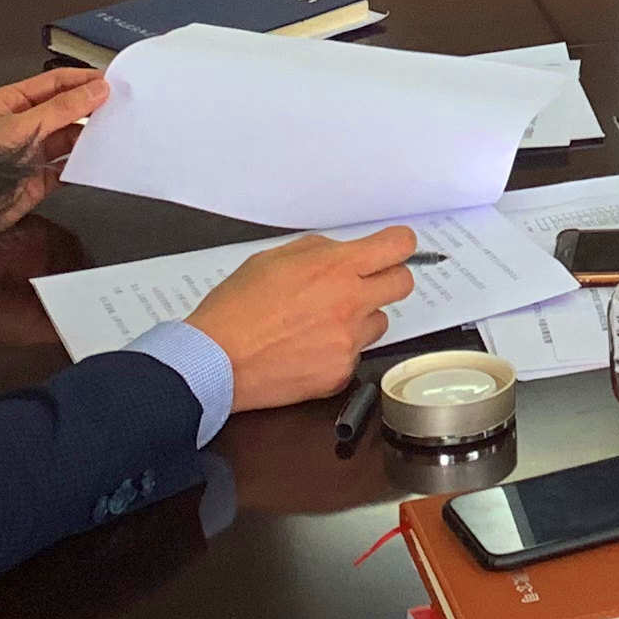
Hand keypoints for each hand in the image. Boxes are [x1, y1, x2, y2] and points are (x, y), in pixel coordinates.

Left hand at [0, 64, 105, 219]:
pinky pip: (65, 170)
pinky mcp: (35, 182)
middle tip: (118, 105)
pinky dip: (80, 167)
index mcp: (9, 104)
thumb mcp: (21, 127)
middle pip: (63, 111)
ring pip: (67, 140)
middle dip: (89, 108)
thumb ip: (61, 109)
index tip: (110, 81)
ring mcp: (28, 154)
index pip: (53, 84)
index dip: (82, 81)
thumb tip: (95, 90)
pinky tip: (94, 162)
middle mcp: (20, 127)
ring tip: (112, 132)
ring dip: (87, 137)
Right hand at [185, 227, 419, 411]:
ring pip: (378, 323)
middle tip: (361, 285)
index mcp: (336, 268)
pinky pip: (355, 355)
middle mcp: (350, 304)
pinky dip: (338, 351)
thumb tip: (343, 254)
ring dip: (359, 319)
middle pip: (402, 284)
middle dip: (386, 280)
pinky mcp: (339, 373)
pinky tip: (307, 349)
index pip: (398, 246)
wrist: (215, 359)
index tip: (393, 249)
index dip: (398, 245)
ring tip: (320, 323)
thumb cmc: (236, 308)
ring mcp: (348, 342)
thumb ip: (319, 252)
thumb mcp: (274, 258)